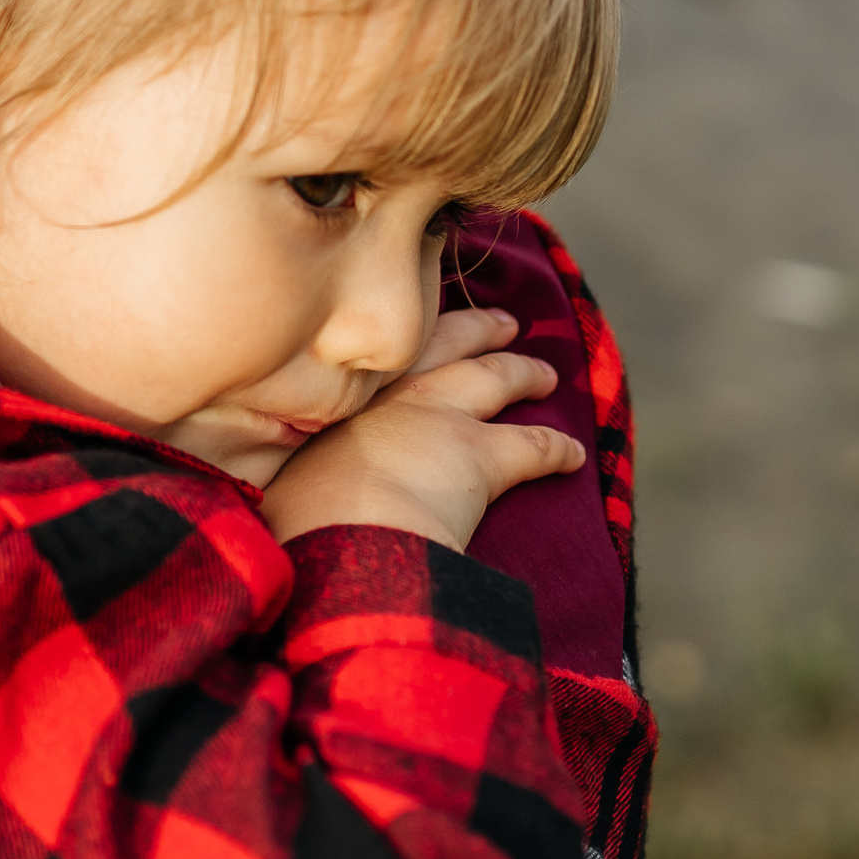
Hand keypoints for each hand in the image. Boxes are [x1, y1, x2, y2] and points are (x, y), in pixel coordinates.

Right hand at [260, 308, 585, 549]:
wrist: (343, 535)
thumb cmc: (303, 520)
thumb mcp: (284, 485)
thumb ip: (297, 477)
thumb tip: (287, 494)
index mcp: (345, 404)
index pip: (382, 361)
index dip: (412, 342)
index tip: (424, 330)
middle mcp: (394, 397)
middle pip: (446, 346)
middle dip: (478, 330)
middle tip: (504, 324)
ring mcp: (442, 419)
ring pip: (496, 378)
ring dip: (524, 372)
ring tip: (544, 374)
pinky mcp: (485, 457)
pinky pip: (535, 446)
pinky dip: (558, 448)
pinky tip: (574, 454)